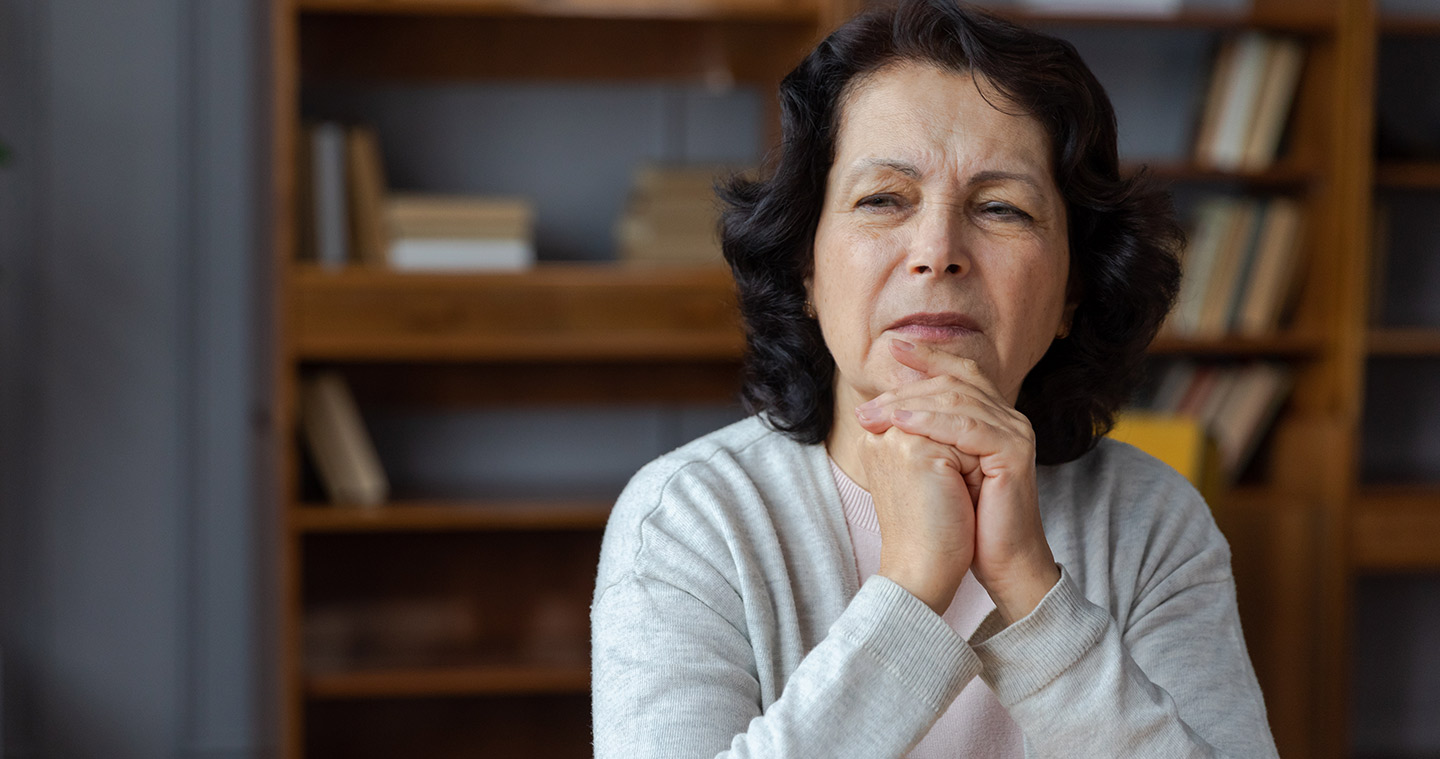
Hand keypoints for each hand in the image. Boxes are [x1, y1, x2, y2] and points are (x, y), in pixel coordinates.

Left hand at [856, 338, 1060, 624]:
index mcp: (994, 417)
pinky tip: (903, 422)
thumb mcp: (938, 467)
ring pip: (958, 401)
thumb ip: (921, 433)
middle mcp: (1010, 418)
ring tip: (875, 412)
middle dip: (906, 388)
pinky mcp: (1015, 451)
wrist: (1001, 562)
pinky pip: (968, 426)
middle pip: (954, 383)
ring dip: (910, 403)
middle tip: (867, 405)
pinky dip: (932, 421)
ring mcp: (1016, 432)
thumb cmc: (968, 521)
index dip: (927, 355)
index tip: (890, 347)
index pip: (959, 373)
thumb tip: (877, 406)